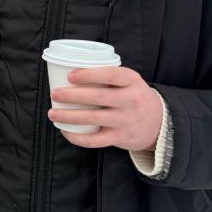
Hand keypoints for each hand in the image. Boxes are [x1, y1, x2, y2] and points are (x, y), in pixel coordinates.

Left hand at [47, 66, 162, 150]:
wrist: (158, 123)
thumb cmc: (132, 96)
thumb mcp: (129, 81)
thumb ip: (107, 76)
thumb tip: (68, 70)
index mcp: (132, 80)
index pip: (111, 75)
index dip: (89, 75)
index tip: (70, 76)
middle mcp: (131, 100)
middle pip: (99, 97)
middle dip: (73, 96)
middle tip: (55, 94)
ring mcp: (127, 120)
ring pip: (94, 118)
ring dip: (69, 116)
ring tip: (52, 113)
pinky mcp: (121, 137)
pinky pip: (96, 140)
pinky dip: (78, 137)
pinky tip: (65, 131)